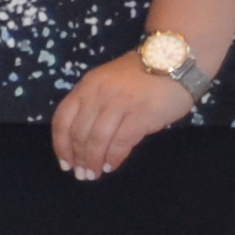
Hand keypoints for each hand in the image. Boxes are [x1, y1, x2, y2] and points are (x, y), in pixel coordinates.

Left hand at [47, 58, 198, 179]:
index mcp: (86, 86)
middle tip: (81, 175)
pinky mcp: (142, 114)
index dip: (60, 144)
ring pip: (97, 139)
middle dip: (78, 158)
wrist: (174, 59)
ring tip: (94, 174)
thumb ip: (93, 105)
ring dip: (93, 161)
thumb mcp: (106, 83)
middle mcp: (98, 95)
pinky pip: (122, 142)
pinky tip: (112, 166)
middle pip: (79, 133)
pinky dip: (114, 157)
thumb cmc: (140, 74)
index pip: (63, 119)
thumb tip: (83, 141)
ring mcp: (120, 104)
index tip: (64, 162)